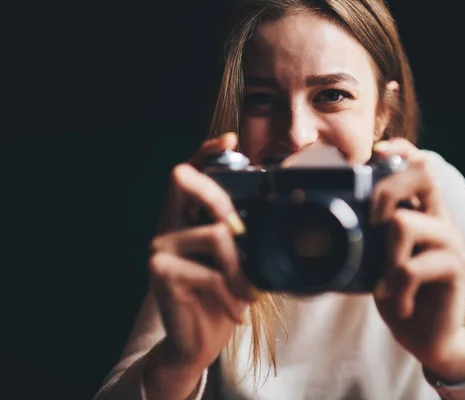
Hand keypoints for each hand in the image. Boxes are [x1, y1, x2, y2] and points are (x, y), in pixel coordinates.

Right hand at [144, 133, 257, 398]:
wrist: (197, 339)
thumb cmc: (221, 296)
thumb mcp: (238, 263)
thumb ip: (245, 237)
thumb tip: (277, 216)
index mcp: (188, 217)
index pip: (192, 173)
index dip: (208, 152)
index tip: (230, 137)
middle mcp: (169, 224)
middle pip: (185, 181)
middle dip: (221, 196)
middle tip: (242, 230)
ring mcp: (160, 246)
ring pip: (214, 234)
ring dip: (241, 268)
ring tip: (249, 293)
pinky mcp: (160, 272)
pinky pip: (209, 272)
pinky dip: (230, 294)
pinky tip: (236, 311)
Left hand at [371, 138, 464, 382]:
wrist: (426, 335)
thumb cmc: (397, 291)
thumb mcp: (374, 262)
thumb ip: (362, 241)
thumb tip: (311, 234)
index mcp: (420, 211)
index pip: (418, 165)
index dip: (400, 150)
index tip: (376, 151)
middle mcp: (439, 218)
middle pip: (422, 173)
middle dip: (385, 190)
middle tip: (371, 223)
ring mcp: (450, 242)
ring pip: (405, 222)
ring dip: (384, 256)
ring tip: (384, 283)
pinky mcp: (456, 268)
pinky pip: (413, 266)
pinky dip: (396, 287)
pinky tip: (397, 302)